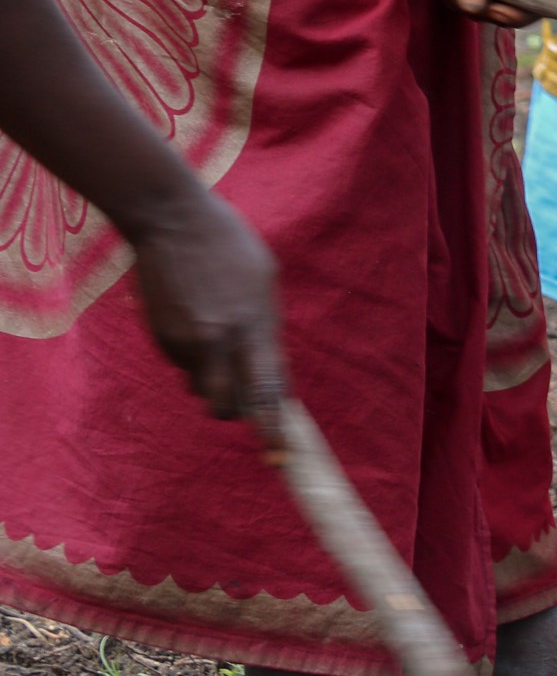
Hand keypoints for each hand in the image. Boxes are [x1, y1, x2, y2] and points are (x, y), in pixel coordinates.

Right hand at [122, 183, 282, 421]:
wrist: (173, 220)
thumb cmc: (231, 245)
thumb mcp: (265, 283)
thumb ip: (268, 332)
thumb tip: (271, 375)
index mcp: (253, 328)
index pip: (264, 394)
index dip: (272, 429)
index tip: (279, 454)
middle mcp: (217, 343)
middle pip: (224, 406)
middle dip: (235, 409)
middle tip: (244, 396)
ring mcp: (182, 343)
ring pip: (200, 385)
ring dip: (212, 378)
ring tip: (218, 336)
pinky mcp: (159, 337)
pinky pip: (181, 363)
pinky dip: (193, 355)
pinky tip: (196, 317)